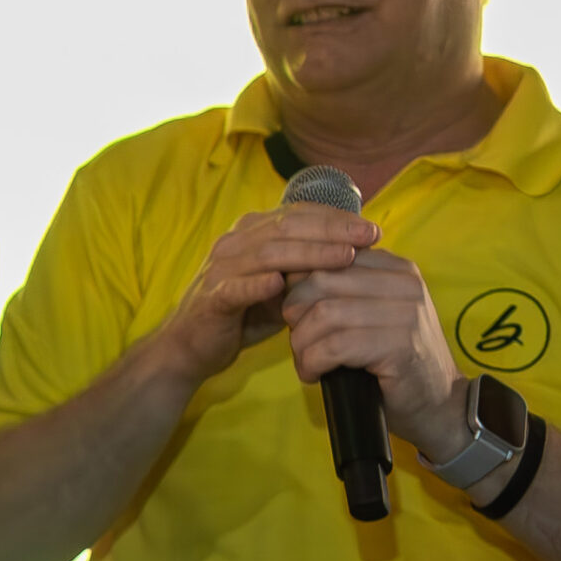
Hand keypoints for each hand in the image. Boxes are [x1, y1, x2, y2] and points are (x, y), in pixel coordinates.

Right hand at [150, 206, 379, 386]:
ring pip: (268, 252)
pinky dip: (258, 284)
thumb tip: (356, 256)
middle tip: (369, 235)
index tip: (371, 228)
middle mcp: (234, 244)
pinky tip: (282, 284)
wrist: (190, 347)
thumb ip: (307, 270)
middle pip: (288, 225)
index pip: (298, 214)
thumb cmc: (241, 315)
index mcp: (250, 234)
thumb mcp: (280, 288)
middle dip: (333, 229)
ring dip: (310, 252)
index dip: (336, 218)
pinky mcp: (211, 298)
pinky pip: (236, 287)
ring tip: (345, 257)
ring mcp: (220, 269)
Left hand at [281, 248, 469, 455]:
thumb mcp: (370, 313)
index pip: (328, 257)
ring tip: (307, 362)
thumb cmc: (392, 359)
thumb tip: (287, 277)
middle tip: (300, 342)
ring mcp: (406, 313)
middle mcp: (404, 283)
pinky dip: (313, 362)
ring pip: (323, 314)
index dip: (298, 288)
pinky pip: (335, 346)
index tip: (298, 317)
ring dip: (302, 344)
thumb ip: (342, 290)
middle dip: (296, 315)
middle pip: (320, 282)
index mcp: (395, 268)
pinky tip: (314, 374)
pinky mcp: (399, 346)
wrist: (438, 402)